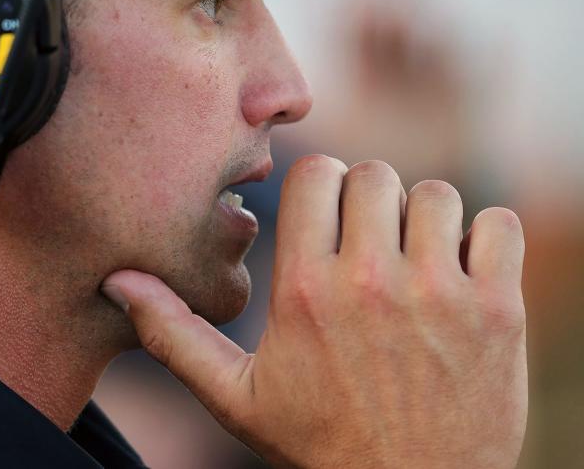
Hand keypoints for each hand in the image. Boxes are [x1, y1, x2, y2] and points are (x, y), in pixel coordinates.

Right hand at [101, 157, 527, 467]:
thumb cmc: (319, 443)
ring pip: (435, 193)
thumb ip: (173, 333)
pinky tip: (462, 272)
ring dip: (425, 219)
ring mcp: (438, 295)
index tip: (326, 219)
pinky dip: (484, 238)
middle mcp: (368, 282)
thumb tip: (116, 281)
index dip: (321, 188)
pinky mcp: (497, 312)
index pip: (316, 174)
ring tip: (414, 260)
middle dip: (369, 200)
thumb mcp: (234, 396)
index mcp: (304, 290)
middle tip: (369, 242)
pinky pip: (498, 224)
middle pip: (374, 174)